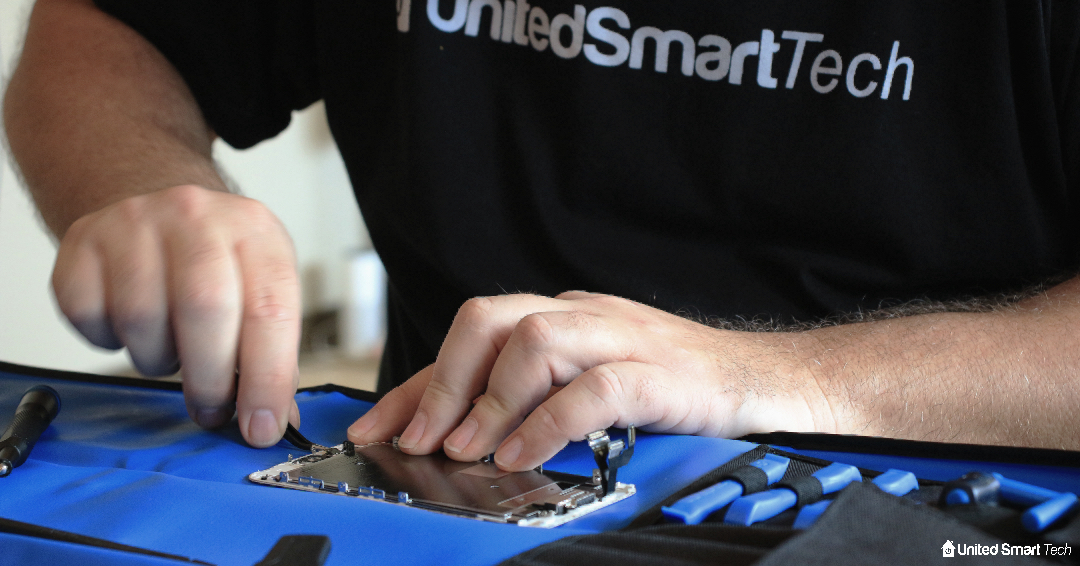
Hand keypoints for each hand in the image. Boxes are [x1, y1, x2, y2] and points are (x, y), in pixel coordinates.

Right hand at [52, 185, 300, 446]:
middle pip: (205, 309)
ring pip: (141, 318)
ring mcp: (135, 222)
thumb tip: (276, 419)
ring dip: (158, 358)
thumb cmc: (216, 260)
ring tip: (172, 350)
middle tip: (211, 409)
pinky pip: (89, 315)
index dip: (266, 378)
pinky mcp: (83, 241)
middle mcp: (197, 217)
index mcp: (255, 232)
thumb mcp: (259, 288)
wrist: (153, 202)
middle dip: (209, 379)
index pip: (270, 310)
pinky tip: (131, 328)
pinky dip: (109, 340)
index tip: (260, 426)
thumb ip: (273, 354)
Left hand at [348, 292, 831, 469]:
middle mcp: (586, 318)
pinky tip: (522, 455)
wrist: (773, 384)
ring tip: (469, 450)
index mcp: (565, 319)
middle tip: (419, 441)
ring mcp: (624, 340)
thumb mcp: (592, 390)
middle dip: (442, 382)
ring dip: (488, 401)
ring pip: (533, 341)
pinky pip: (593, 388)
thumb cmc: (679, 391)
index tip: (375, 428)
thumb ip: (535, 401)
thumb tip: (461, 439)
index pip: (472, 338)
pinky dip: (548, 423)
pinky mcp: (662, 375)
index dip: (416, 383)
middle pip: (489, 318)